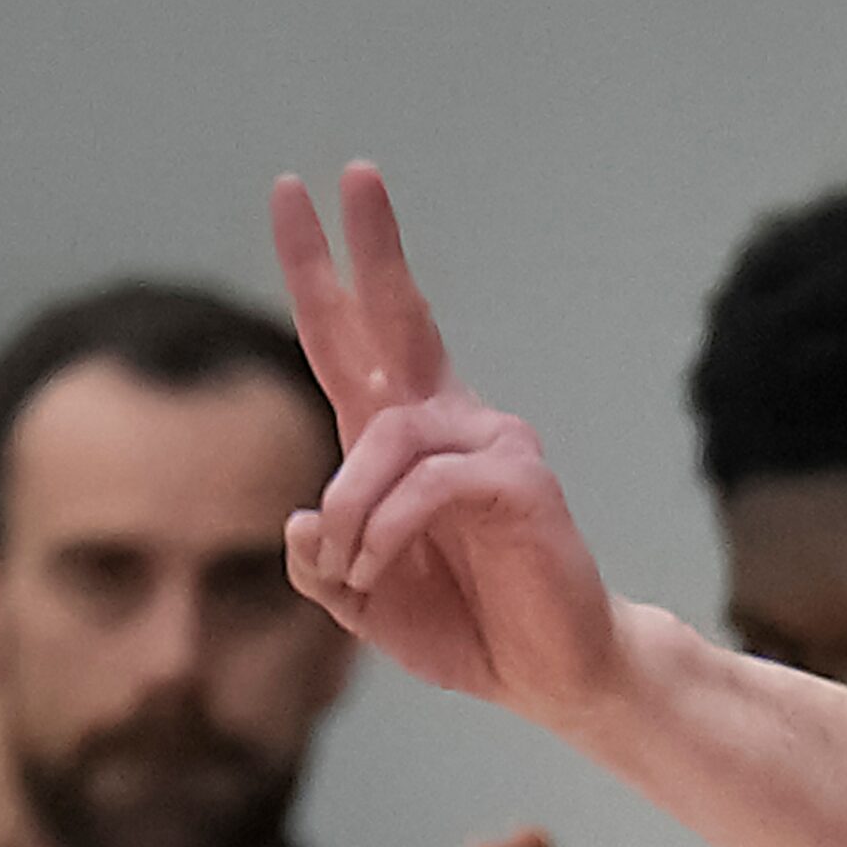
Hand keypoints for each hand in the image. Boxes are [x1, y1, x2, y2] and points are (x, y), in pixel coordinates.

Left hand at [272, 163, 625, 720]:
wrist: (551, 674)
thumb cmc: (466, 628)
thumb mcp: (360, 600)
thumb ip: (321, 561)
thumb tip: (304, 518)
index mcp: (402, 441)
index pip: (351, 339)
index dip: (318, 269)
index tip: (295, 193)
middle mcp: (448, 424)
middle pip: (399, 318)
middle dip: (369, 248)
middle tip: (353, 171)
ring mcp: (491, 444)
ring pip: (386, 439)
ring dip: (352, 510)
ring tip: (355, 568)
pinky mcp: (519, 480)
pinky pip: (426, 486)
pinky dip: (387, 531)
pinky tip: (377, 568)